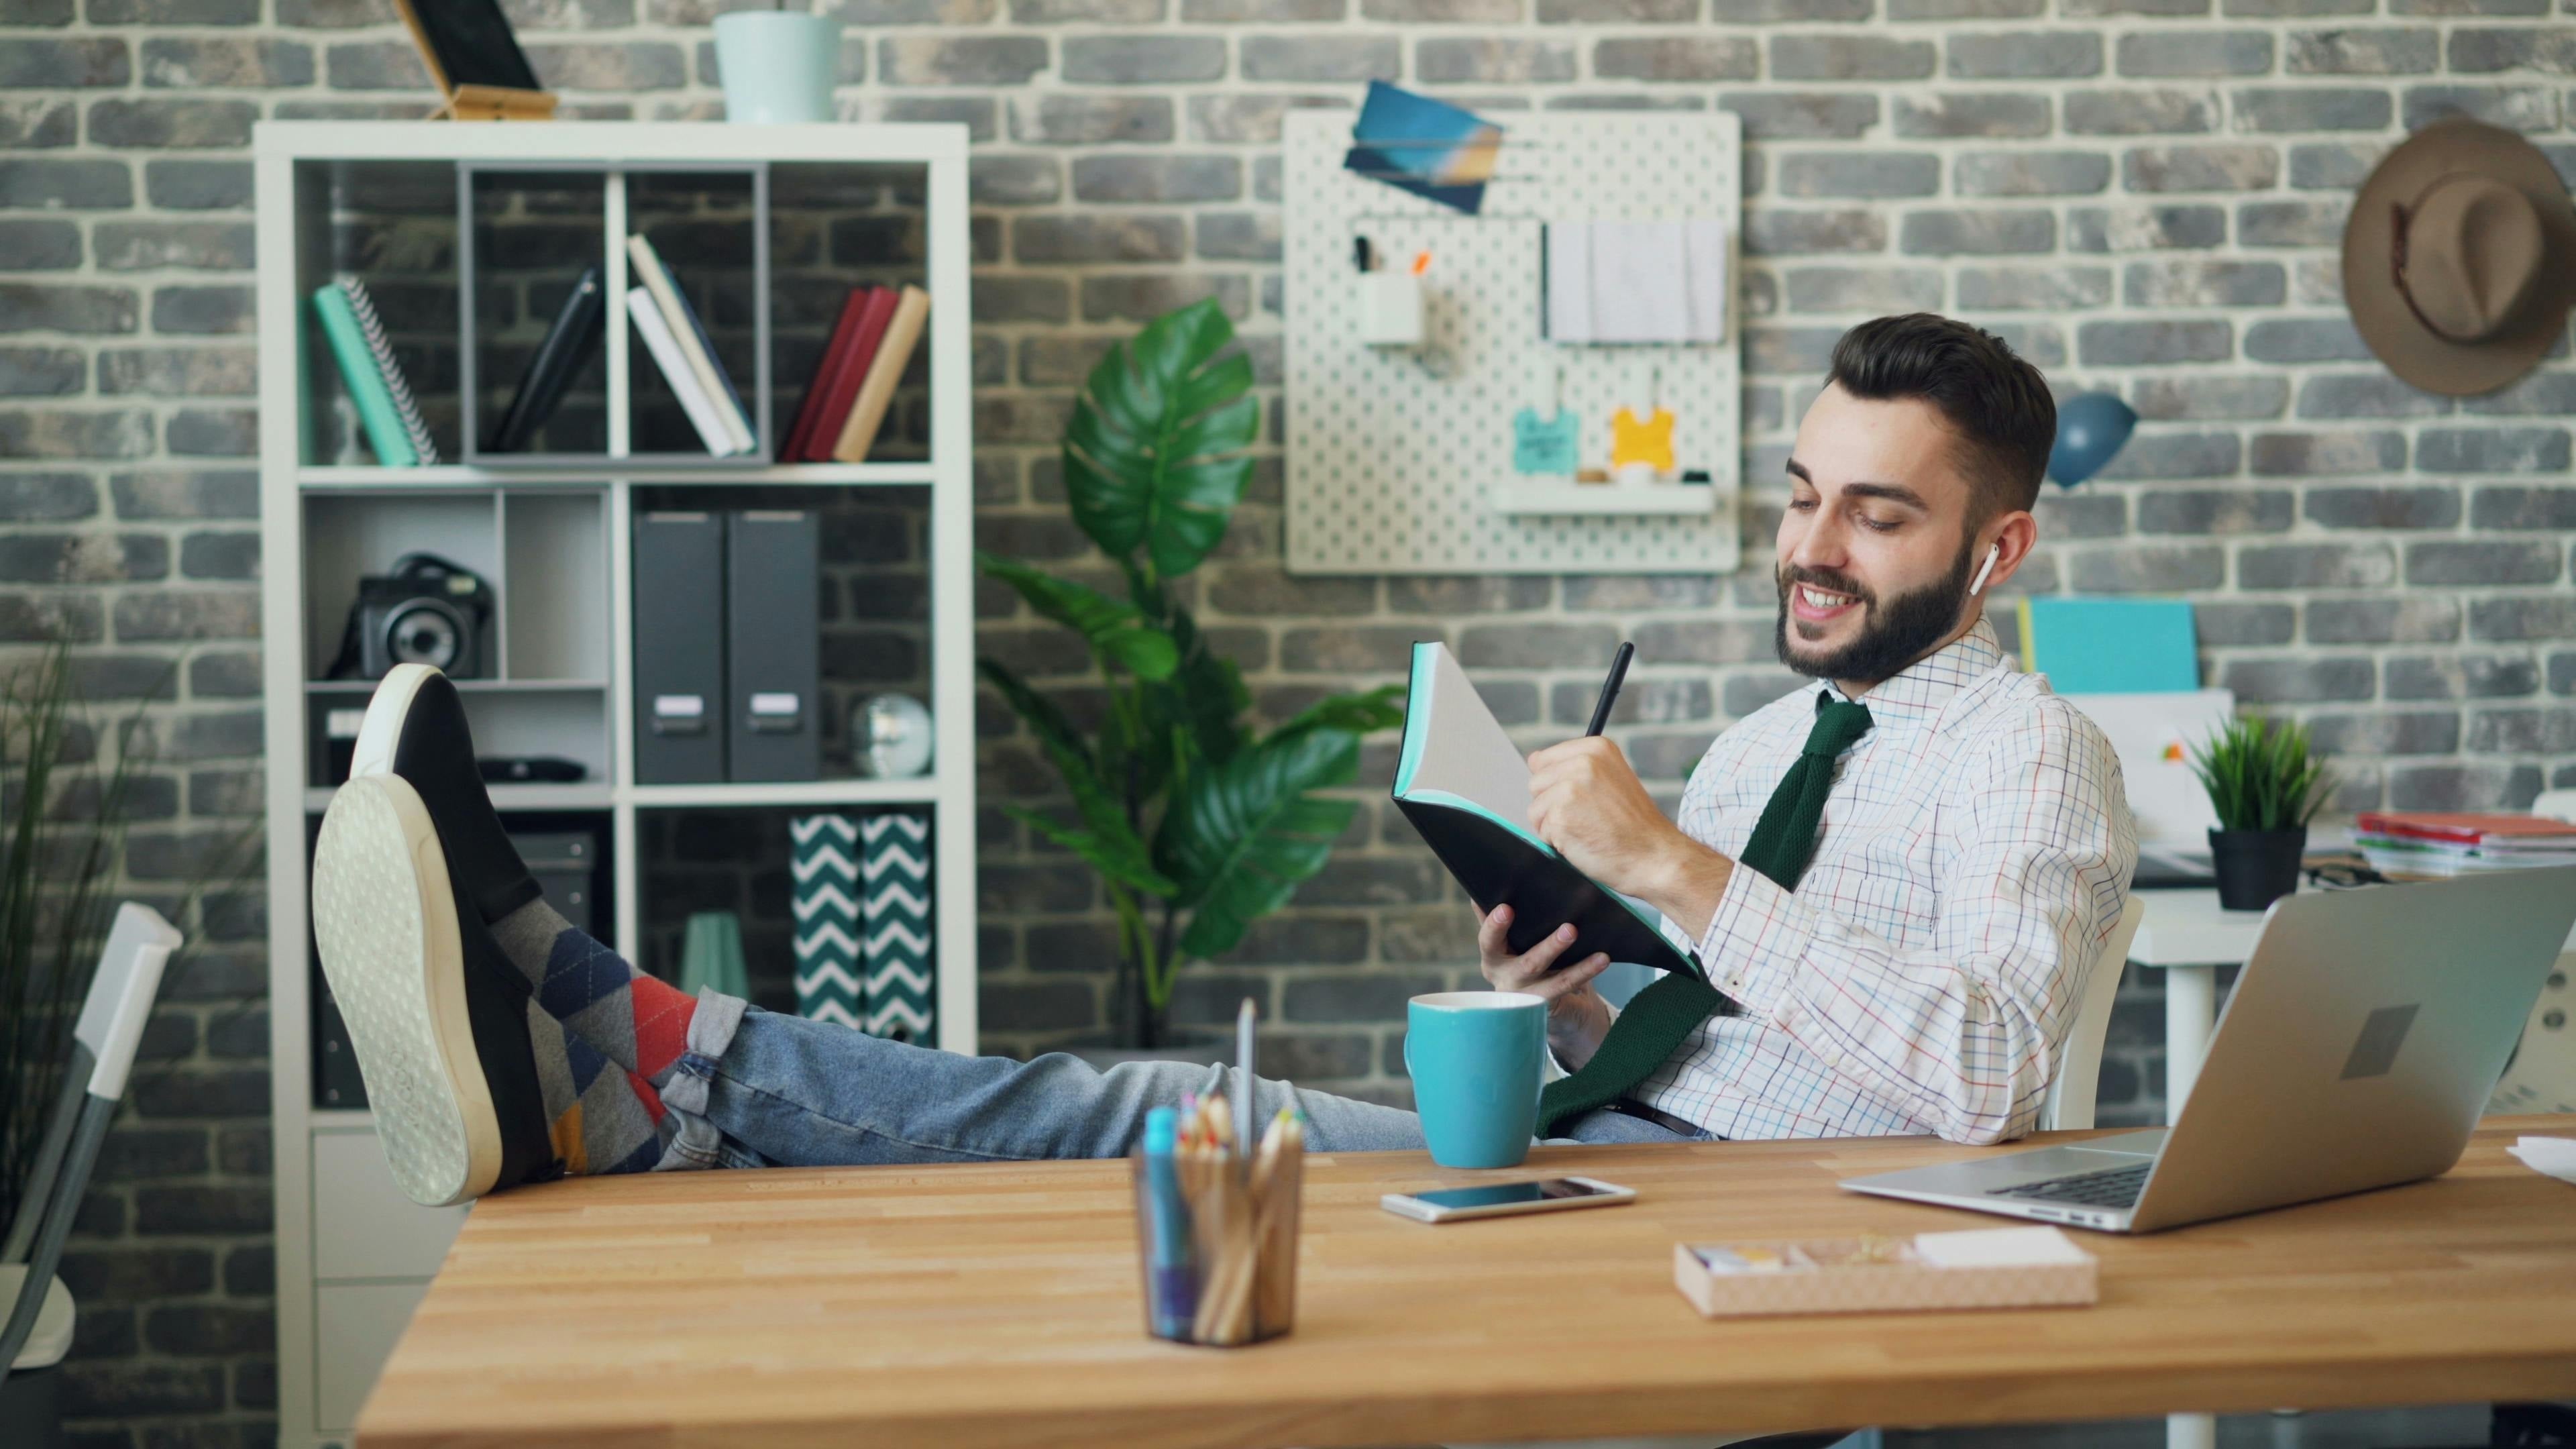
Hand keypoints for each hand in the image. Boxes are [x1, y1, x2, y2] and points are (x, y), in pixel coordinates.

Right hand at [1476, 904, 1611, 1065]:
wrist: (1542, 1000)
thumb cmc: (1521, 958)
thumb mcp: (1507, 941)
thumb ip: (1493, 920)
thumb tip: (1479, 892)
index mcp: (1493, 959)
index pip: (1489, 941)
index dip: (1495, 926)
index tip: (1506, 908)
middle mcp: (1508, 980)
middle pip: (1527, 964)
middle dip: (1549, 948)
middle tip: (1570, 929)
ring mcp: (1530, 996)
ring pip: (1554, 979)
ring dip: (1576, 963)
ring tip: (1588, 941)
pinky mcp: (1550, 1004)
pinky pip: (1569, 986)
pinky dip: (1586, 970)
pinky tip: (1602, 958)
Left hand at [1527, 736, 1732, 938]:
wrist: (1655, 857)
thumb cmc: (1635, 826)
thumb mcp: (1611, 780)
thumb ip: (1574, 768)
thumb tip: (1533, 760)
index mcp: (1596, 748)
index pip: (1544, 760)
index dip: (1556, 785)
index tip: (1584, 799)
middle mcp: (1583, 763)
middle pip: (1536, 783)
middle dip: (1553, 805)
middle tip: (1587, 818)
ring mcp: (1570, 789)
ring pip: (1535, 808)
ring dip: (1554, 825)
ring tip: (1587, 830)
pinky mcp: (1561, 816)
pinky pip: (1541, 831)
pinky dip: (1558, 843)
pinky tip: (1584, 842)